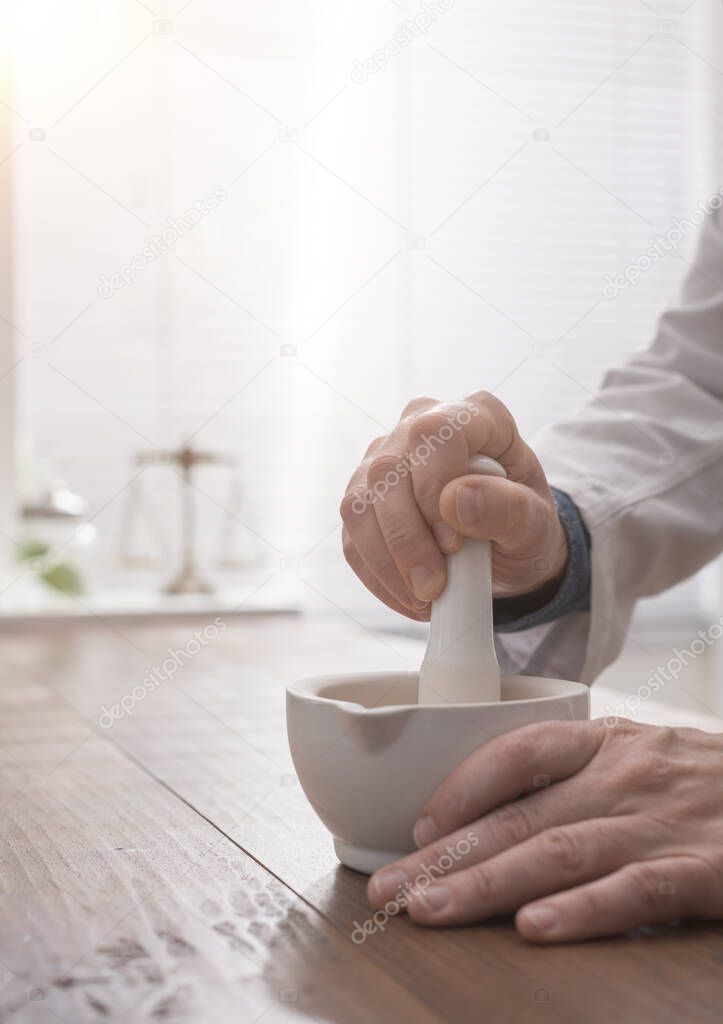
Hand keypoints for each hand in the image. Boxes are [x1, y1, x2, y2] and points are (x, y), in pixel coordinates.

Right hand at [340, 392, 567, 619]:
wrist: (507, 551)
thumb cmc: (524, 526)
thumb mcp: (536, 524)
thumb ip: (509, 509)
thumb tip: (454, 500)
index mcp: (473, 415)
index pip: (433, 433)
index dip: (434, 488)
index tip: (454, 543)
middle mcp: (420, 425)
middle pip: (387, 471)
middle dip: (407, 540)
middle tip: (434, 587)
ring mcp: (385, 460)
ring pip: (360, 505)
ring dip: (387, 562)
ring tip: (424, 597)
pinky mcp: (364, 499)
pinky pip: (352, 537)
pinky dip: (377, 575)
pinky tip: (408, 595)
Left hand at [367, 719, 722, 941]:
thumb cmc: (699, 780)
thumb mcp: (637, 755)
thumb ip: (572, 776)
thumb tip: (487, 813)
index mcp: (603, 743)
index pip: (518, 753)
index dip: (461, 789)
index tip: (417, 829)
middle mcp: (622, 777)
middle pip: (520, 815)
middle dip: (448, 855)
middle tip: (390, 889)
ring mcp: (660, 824)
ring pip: (560, 853)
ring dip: (488, 884)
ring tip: (434, 909)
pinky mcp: (702, 871)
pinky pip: (635, 892)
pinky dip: (582, 910)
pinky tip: (535, 929)